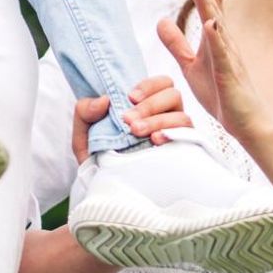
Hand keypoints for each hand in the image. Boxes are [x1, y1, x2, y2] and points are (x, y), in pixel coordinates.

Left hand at [70, 76, 192, 161]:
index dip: (149, 86)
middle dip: (150, 105)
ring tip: (137, 132)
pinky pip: (187, 137)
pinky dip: (172, 134)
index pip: (161, 83)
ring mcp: (175, 134)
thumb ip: (85, 111)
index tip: (130, 98)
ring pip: (181, 116)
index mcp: (146, 105)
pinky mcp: (181, 152)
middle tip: (129, 120)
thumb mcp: (84, 132)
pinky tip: (156, 141)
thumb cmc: (97, 156)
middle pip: (173, 95)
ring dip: (158, 120)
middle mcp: (165, 116)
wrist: (103, 188)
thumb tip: (104, 100)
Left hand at [158, 0, 272, 143]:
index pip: (207, 5)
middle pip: (215, 6)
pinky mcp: (229, 75)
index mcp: (215, 38)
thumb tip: (160, 21)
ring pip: (218, 25)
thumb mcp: (190, 65)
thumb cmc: (220, 93)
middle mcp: (224, 42)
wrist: (243, 123)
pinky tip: (211, 23)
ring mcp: (229, 57)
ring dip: (209, 4)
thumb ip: (176, 44)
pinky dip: (217, 38)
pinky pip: (223, 54)